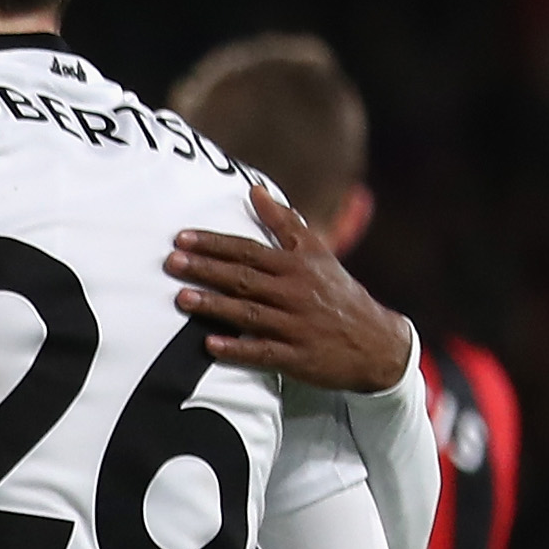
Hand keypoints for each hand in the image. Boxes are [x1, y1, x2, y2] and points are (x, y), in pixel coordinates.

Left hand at [168, 183, 414, 391]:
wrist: (376, 342)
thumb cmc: (336, 293)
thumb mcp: (317, 253)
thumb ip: (285, 223)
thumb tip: (255, 191)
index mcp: (298, 266)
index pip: (249, 251)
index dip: (215, 244)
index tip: (182, 238)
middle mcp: (295, 293)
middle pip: (245, 279)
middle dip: (207, 270)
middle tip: (172, 262)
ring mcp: (295, 326)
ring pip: (249, 314)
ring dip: (215, 306)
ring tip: (182, 298)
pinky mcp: (296, 357)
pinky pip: (263, 352)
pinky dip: (237, 349)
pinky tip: (210, 345)